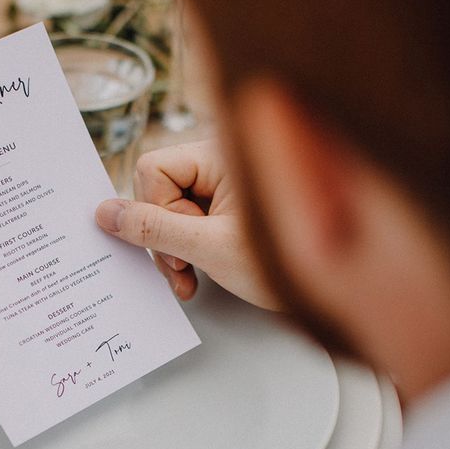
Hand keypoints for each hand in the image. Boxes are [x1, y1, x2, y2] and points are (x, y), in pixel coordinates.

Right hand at [96, 140, 278, 308]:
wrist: (344, 293)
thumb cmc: (290, 262)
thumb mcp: (210, 247)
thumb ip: (154, 228)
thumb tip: (106, 213)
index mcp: (222, 155)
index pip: (154, 168)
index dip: (157, 210)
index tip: (180, 246)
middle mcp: (222, 163)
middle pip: (159, 190)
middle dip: (164, 236)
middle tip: (184, 270)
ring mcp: (225, 186)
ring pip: (170, 209)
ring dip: (174, 249)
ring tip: (192, 280)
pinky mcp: (227, 207)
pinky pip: (188, 220)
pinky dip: (188, 250)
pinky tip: (198, 274)